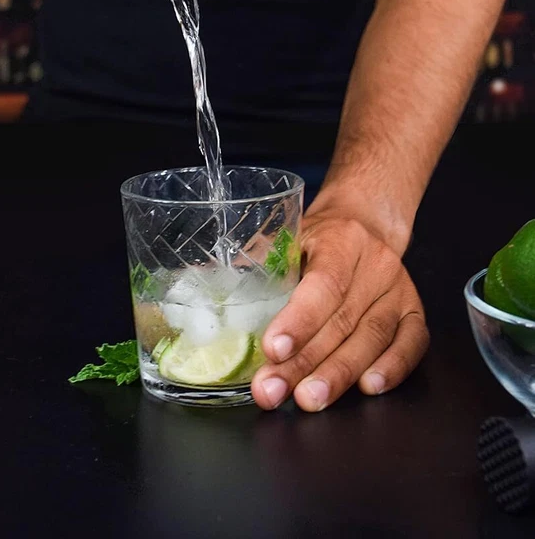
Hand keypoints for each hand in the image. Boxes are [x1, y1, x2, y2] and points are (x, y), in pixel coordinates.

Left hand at [251, 213, 428, 410]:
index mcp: (341, 239)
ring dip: (338, 375)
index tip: (274, 349)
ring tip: (308, 399)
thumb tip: (210, 291)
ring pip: (372, 337)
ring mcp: (399, 290)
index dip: (299, 320)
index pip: (324, 283)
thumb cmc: (319, 239)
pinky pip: (411, 345)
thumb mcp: (289, 238)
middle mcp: (376, 264)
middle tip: (273, 391)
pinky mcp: (414, 312)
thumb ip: (260, 265)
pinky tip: (366, 388)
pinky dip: (391, 369)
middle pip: (342, 319)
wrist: (366, 225)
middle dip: (305, 362)